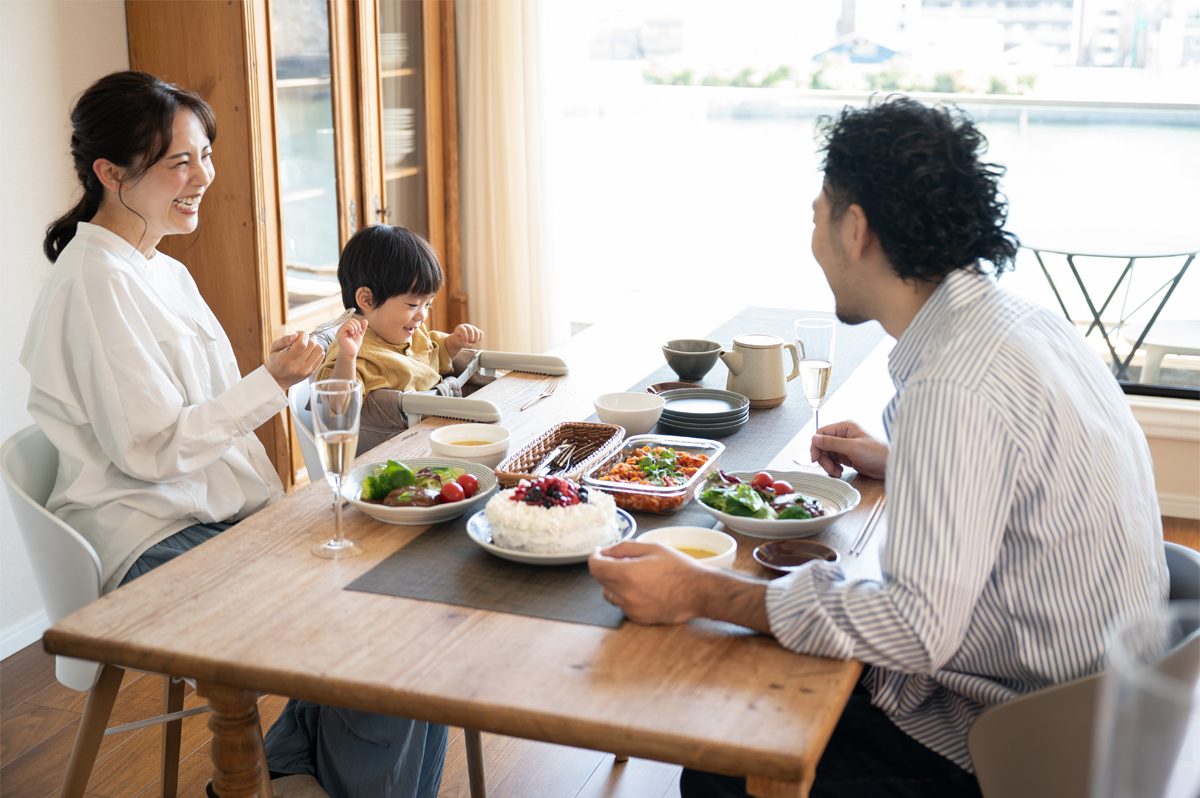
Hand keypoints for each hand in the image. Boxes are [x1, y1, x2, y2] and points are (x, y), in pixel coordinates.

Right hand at [266, 331, 323, 391]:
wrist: (278, 379)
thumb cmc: (276, 361)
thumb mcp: (274, 348)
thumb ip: (284, 340)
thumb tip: (296, 335)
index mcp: (285, 360)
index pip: (302, 344)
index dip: (303, 335)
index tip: (299, 333)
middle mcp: (297, 366)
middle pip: (312, 346)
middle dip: (309, 338)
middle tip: (304, 338)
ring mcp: (305, 370)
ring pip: (319, 351)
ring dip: (315, 344)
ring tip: (308, 345)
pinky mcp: (311, 372)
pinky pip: (321, 357)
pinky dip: (318, 351)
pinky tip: (310, 351)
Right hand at [336, 317, 367, 359]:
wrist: (351, 352)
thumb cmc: (354, 345)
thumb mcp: (360, 334)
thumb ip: (362, 327)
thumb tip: (365, 320)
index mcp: (347, 327)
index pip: (353, 320)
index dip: (358, 324)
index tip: (359, 332)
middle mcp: (343, 328)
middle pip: (351, 319)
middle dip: (357, 326)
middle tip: (357, 334)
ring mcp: (341, 330)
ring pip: (349, 322)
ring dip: (355, 328)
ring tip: (354, 335)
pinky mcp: (340, 333)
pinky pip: (346, 325)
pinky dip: (352, 329)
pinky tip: (352, 335)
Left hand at [445, 324, 483, 357]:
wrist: (460, 339)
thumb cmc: (458, 340)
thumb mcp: (457, 340)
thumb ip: (462, 340)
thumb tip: (468, 341)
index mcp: (460, 327)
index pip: (463, 330)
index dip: (465, 337)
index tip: (465, 343)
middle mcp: (466, 326)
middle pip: (471, 331)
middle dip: (471, 339)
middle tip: (469, 343)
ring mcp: (472, 327)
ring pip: (477, 332)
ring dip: (475, 339)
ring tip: (472, 342)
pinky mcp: (477, 330)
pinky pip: (481, 333)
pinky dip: (480, 338)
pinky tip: (477, 340)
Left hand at [588, 541, 709, 624]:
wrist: (698, 592)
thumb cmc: (679, 568)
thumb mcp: (652, 547)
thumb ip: (625, 548)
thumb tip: (607, 551)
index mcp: (627, 573)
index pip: (595, 567)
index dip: (595, 557)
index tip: (599, 553)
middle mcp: (625, 593)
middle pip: (601, 580)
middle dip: (607, 568)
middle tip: (623, 560)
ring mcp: (631, 608)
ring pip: (610, 594)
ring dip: (615, 583)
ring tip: (635, 576)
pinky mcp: (638, 618)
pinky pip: (622, 605)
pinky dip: (626, 596)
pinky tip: (643, 589)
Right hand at [810, 420, 887, 479]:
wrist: (890, 465)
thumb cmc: (877, 452)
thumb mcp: (853, 447)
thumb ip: (832, 443)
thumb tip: (814, 439)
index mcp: (845, 428)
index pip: (822, 433)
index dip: (816, 446)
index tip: (815, 458)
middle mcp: (843, 436)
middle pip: (823, 446)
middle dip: (823, 458)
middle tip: (829, 468)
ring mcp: (845, 446)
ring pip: (827, 455)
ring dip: (828, 465)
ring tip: (836, 472)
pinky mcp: (847, 456)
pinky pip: (833, 461)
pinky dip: (833, 468)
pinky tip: (840, 471)